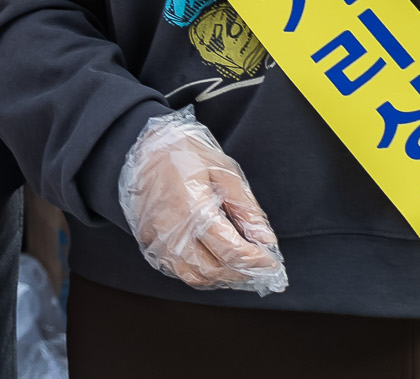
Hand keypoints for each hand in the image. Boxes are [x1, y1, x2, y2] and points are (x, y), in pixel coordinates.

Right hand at [119, 109, 287, 293]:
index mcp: (192, 208)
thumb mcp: (225, 172)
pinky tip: (211, 258)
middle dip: (241, 272)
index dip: (257, 261)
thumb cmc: (187, 152)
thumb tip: (266, 240)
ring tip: (236, 264)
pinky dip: (198, 271)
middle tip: (258, 264)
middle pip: (213, 270)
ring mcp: (155, 236)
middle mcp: (170, 228)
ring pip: (193, 276)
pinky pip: (176, 268)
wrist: (147, 144)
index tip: (271, 262)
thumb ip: (246, 209)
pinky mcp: (147, 239)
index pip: (231, 251)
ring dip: (220, 277)